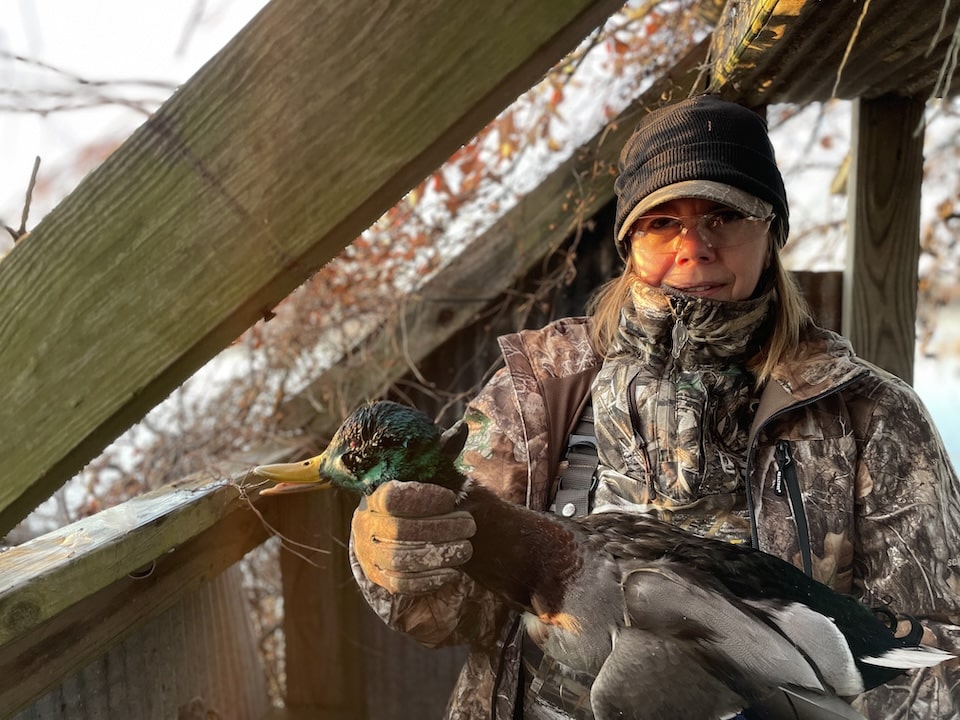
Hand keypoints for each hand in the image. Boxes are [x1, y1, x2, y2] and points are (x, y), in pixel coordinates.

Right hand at [351, 480, 475, 594]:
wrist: (382, 531)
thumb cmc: (410, 503)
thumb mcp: (414, 484)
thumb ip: (431, 479)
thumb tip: (461, 469)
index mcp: (373, 497)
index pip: (392, 498)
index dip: (423, 498)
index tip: (451, 498)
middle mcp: (365, 526)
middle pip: (400, 531)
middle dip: (441, 528)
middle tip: (469, 525)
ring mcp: (368, 554)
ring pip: (400, 559)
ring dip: (438, 555)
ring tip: (465, 548)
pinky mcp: (378, 578)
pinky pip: (401, 584)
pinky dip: (430, 580)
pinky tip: (452, 572)